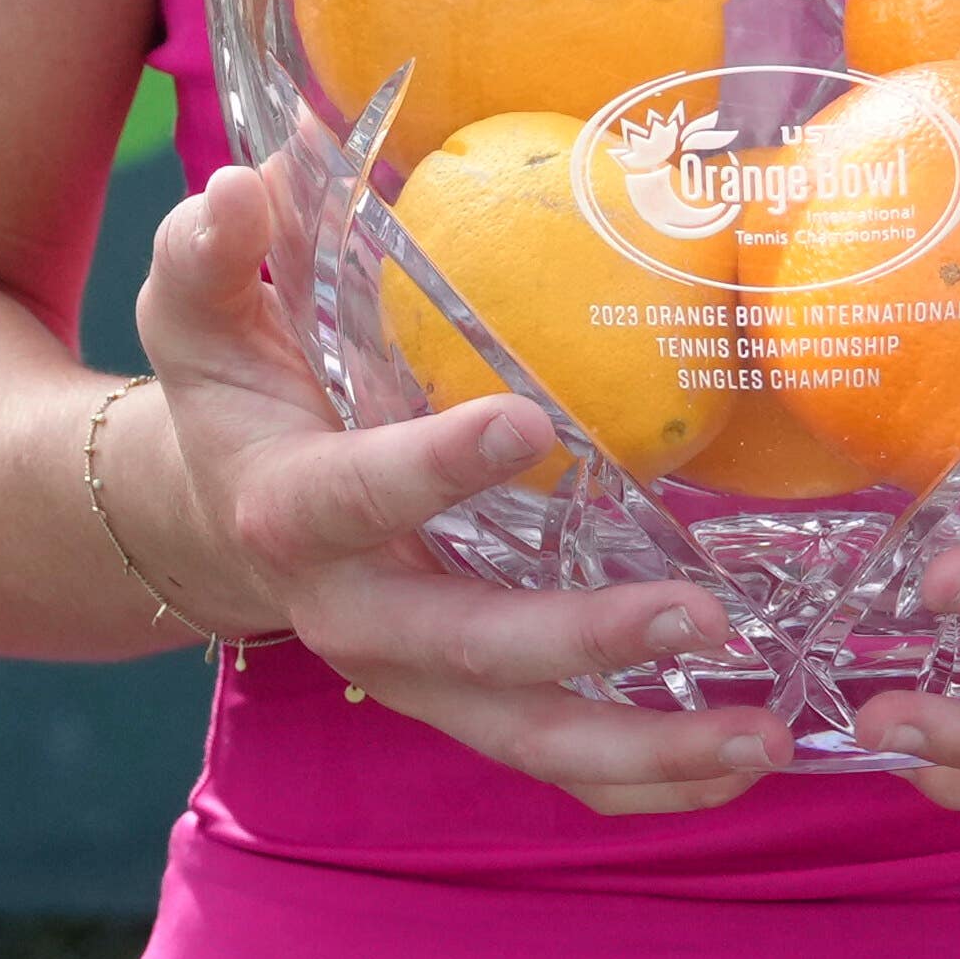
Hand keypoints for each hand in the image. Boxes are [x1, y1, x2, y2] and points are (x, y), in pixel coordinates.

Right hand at [130, 164, 792, 815]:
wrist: (212, 511)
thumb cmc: (234, 387)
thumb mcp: (197, 307)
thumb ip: (214, 248)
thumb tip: (246, 180)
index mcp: (286, 506)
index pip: (353, 495)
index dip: (432, 471)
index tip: (530, 424)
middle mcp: (349, 613)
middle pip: (464, 648)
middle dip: (581, 642)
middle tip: (700, 613)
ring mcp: (413, 675)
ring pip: (525, 735)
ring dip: (645, 744)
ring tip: (762, 732)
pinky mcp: (465, 704)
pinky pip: (556, 762)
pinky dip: (649, 778)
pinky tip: (747, 761)